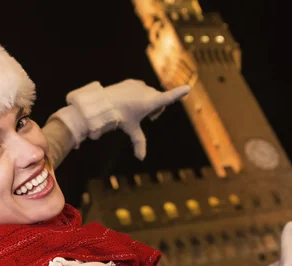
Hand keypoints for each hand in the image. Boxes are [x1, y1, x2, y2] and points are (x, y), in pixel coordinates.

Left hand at [49, 80, 189, 159]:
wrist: (103, 102)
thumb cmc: (120, 116)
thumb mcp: (131, 130)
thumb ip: (139, 142)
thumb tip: (141, 158)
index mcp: (151, 102)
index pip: (169, 98)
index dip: (179, 93)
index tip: (188, 88)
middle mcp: (148, 91)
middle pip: (159, 101)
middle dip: (156, 109)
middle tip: (147, 118)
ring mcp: (140, 85)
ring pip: (150, 95)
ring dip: (147, 102)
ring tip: (135, 109)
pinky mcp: (133, 82)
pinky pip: (140, 89)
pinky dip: (138, 95)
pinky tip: (129, 101)